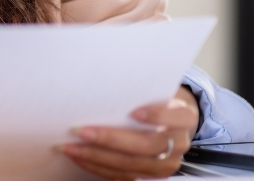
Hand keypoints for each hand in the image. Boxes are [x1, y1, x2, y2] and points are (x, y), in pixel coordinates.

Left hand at [63, 88, 198, 179]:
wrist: (170, 122)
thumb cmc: (153, 100)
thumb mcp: (155, 90)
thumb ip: (139, 90)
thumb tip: (101, 82)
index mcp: (184, 117)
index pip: (174, 117)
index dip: (156, 116)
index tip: (133, 112)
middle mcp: (179, 143)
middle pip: (146, 145)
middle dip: (110, 139)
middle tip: (81, 131)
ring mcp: (166, 164)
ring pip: (131, 165)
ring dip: (96, 156)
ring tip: (70, 147)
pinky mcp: (150, 176)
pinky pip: (122, 176)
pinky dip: (97, 166)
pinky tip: (79, 156)